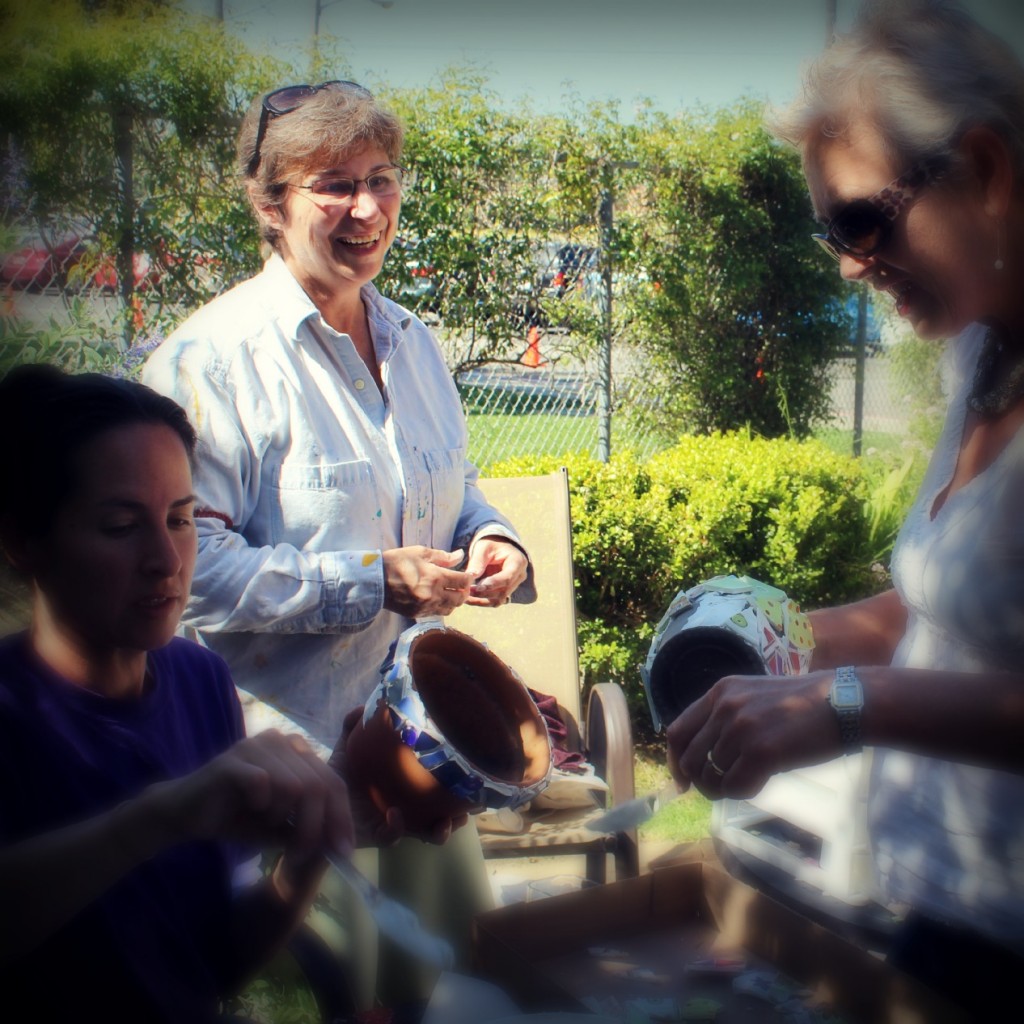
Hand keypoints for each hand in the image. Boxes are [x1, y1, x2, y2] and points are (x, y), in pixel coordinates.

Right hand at [153, 729, 354, 860]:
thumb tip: (339, 847)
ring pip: (295, 786)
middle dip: (314, 827)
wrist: (186, 814)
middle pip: (318, 786)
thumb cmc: (237, 817)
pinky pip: (263, 783)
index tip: (343, 852)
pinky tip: (250, 808)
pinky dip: (261, 805)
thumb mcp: (281, 826)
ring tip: (267, 823)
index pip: (333, 782)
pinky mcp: (233, 759)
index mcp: (299, 752)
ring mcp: (257, 746)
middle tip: (299, 853)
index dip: (341, 818)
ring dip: (283, 817)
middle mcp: (282, 741)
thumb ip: (308, 829)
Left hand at [329, 707, 470, 846]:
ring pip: (425, 834)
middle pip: (440, 815)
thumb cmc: (335, 775)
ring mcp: (392, 824)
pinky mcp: (373, 837)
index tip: (472, 783)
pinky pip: (391, 838)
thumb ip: (352, 726)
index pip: (436, 789)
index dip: (456, 789)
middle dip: (458, 817)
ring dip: (439, 832)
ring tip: (444, 824)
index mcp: (404, 786)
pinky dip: (397, 828)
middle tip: (467, 811)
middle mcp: (404, 806)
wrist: (312, 801)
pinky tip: (396, 815)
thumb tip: (362, 706)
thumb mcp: (345, 748)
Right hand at [381, 546, 473, 616]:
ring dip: (454, 601)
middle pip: (460, 599)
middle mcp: (434, 595)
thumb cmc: (397, 562)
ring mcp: (425, 606)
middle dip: (464, 591)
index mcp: (436, 577)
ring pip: (450, 609)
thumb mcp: (420, 553)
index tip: (466, 574)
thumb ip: (443, 556)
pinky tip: (438, 598)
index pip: (463, 582)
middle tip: (460, 584)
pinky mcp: (418, 614)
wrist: (374, 580)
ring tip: (450, 592)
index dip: (468, 578)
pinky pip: (437, 613)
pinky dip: (442, 607)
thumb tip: (460, 555)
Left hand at [464, 536, 528, 606]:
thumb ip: (477, 561)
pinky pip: (495, 601)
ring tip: (466, 597)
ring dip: (482, 600)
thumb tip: (470, 576)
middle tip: (467, 591)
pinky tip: (470, 599)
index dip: (493, 583)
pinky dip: (482, 602)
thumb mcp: (483, 548)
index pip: (508, 577)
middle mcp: (519, 576)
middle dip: (484, 593)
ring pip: (499, 599)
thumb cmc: (491, 546)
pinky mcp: (506, 592)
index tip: (477, 587)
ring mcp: (514, 586)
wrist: (497, 549)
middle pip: (504, 590)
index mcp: (518, 562)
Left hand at [666, 671, 839, 799]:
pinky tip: (758, 784)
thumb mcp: (755, 697)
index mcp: (720, 692)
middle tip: (719, 789)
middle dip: (700, 781)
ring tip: (746, 783)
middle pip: (689, 759)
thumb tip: (703, 755)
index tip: (683, 780)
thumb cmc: (805, 704)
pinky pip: (734, 786)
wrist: (845, 702)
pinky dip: (741, 793)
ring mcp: (742, 728)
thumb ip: (726, 717)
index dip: (675, 761)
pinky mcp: (762, 750)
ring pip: (712, 776)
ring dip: (724, 789)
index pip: (677, 731)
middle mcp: (725, 707)